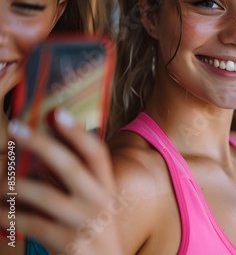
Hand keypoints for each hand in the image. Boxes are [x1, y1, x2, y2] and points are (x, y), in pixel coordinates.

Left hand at [0, 109, 123, 253]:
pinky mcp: (69, 244)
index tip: (57, 113)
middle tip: (16, 128)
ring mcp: (84, 223)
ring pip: (45, 195)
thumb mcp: (94, 205)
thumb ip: (75, 182)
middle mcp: (99, 201)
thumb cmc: (93, 232)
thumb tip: (41, 158)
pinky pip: (31, 223)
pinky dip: (9, 216)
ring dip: (14, 185)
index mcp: (106, 187)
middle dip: (42, 145)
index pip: (96, 154)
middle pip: (71, 166)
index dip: (78, 133)